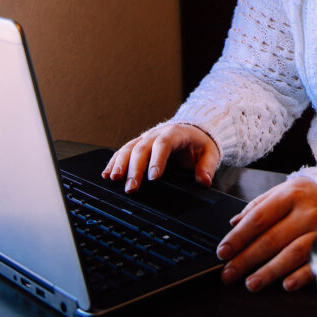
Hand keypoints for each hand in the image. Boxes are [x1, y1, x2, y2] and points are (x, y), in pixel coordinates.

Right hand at [101, 124, 219, 192]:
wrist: (192, 129)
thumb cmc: (199, 142)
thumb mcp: (210, 152)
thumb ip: (207, 166)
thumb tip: (204, 180)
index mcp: (175, 133)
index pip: (164, 144)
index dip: (157, 160)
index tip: (153, 177)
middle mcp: (156, 134)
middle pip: (142, 148)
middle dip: (135, 168)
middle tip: (132, 187)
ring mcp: (145, 138)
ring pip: (129, 148)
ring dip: (120, 164)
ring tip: (114, 179)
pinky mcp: (138, 144)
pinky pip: (123, 151)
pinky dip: (114, 162)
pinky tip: (107, 174)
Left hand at [216, 176, 316, 292]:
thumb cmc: (313, 192)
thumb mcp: (286, 188)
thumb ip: (260, 204)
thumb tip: (234, 222)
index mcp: (290, 194)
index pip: (258, 218)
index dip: (238, 236)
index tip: (223, 251)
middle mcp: (306, 211)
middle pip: (271, 239)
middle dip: (246, 259)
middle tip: (229, 273)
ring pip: (292, 253)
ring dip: (269, 271)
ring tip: (251, 283)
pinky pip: (316, 261)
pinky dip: (301, 275)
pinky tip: (286, 284)